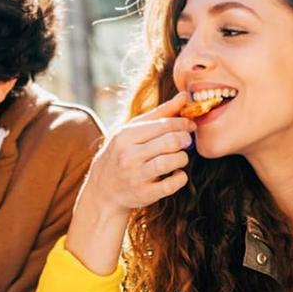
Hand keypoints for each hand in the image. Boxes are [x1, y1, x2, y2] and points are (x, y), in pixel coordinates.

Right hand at [67, 92, 195, 273]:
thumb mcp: (132, 131)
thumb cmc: (122, 154)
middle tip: (186, 141)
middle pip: (170, 141)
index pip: (163, 124)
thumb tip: (184, 96)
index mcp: (125, 136)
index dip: (182, 123)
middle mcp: (129, 156)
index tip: (189, 126)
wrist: (103, 191)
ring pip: (173, 161)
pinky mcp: (144, 194)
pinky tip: (176, 174)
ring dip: (182, 158)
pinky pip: (173, 184)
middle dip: (184, 140)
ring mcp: (136, 177)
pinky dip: (181, 177)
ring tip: (179, 157)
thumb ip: (159, 114)